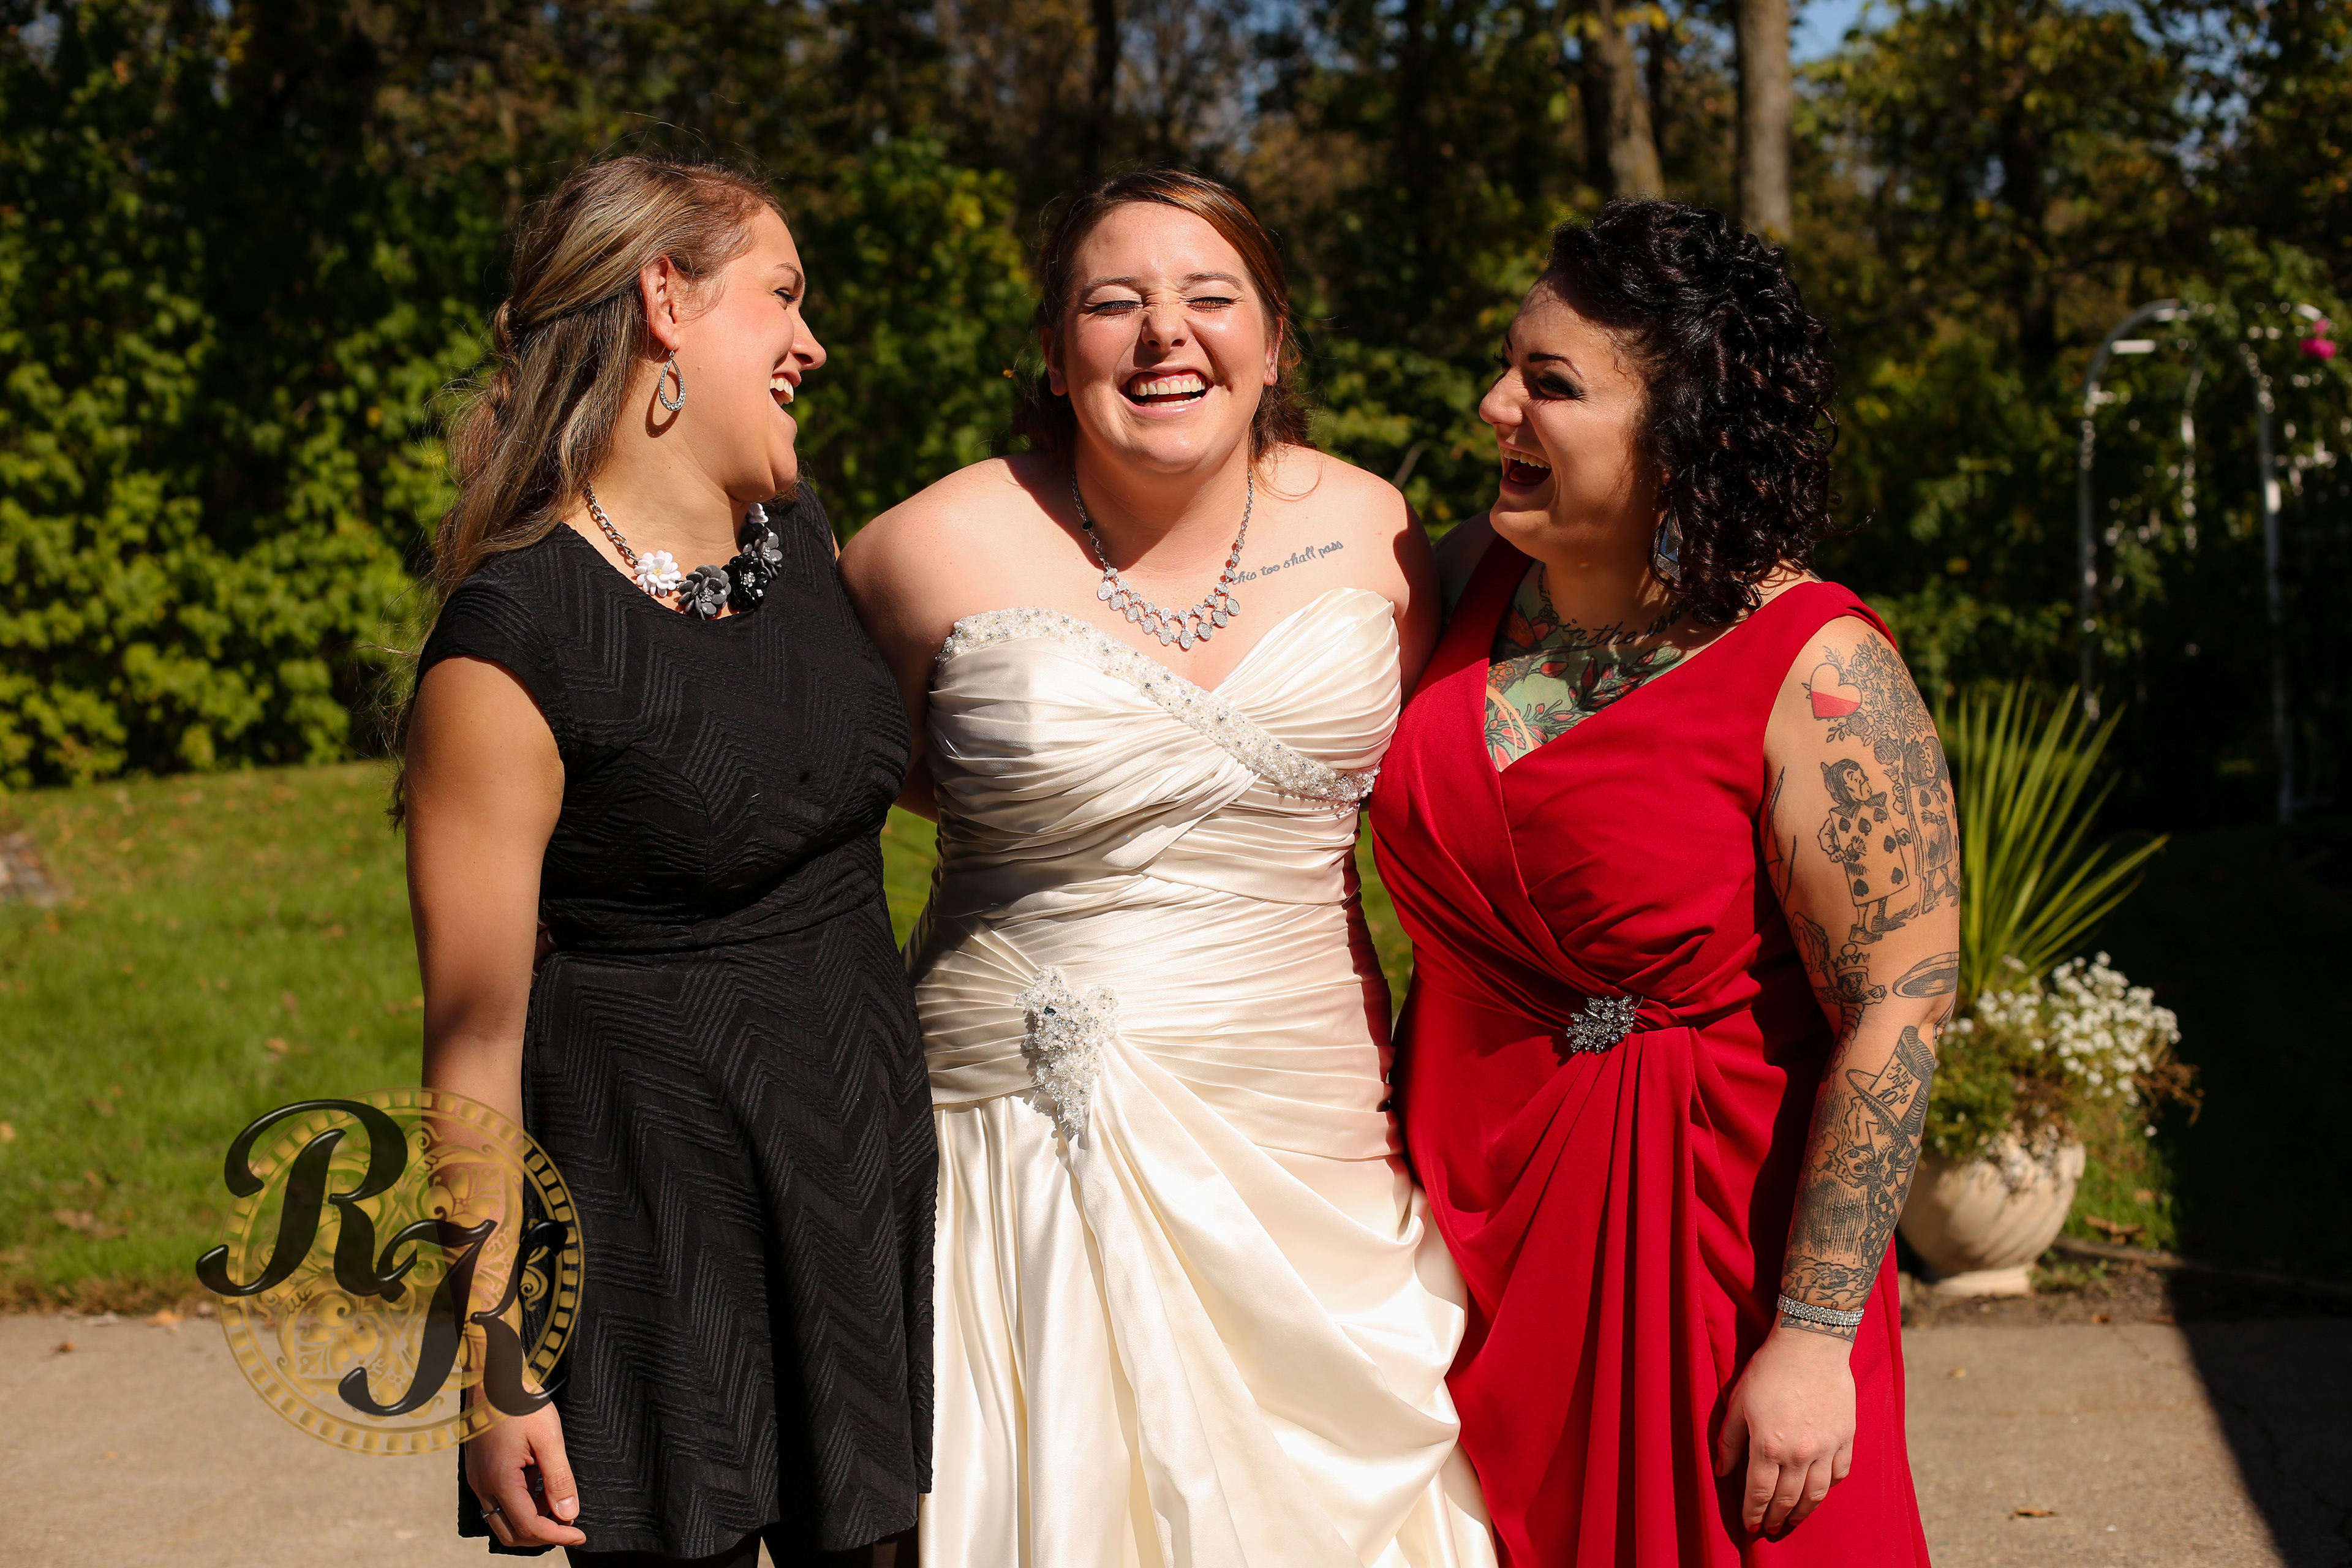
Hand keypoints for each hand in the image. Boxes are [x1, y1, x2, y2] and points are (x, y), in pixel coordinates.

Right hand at [466, 1402, 585, 1548]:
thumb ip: (559, 1478)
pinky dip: (522, 1504)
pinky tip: (542, 1486)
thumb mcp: (548, 1437)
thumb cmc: (521, 1402)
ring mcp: (479, 1479)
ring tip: (559, 1502)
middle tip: (571, 1525)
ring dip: (532, 1520)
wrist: (494, 1376)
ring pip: (504, 1520)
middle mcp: (483, 1486)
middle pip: (511, 1533)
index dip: (557, 1535)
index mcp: (499, 1480)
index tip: (580, 1534)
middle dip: (543, 1535)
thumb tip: (568, 1514)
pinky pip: (500, 1502)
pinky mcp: (481, 1471)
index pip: (528, 1527)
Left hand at [1714, 1323, 1855, 1536]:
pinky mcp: (1845, 1438)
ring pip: (1816, 1494)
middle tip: (1768, 1529)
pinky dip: (1828, 1488)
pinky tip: (1819, 1491)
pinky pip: (1839, 1473)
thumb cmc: (1769, 1370)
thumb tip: (1722, 1471)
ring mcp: (1826, 1447)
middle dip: (1775, 1518)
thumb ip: (1730, 1441)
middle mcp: (1799, 1453)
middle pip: (1787, 1499)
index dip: (1752, 1513)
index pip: (1758, 1492)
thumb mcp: (1738, 1403)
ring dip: (1802, 1512)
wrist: (1810, 1345)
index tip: (1748, 1526)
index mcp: (1768, 1445)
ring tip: (1792, 1521)